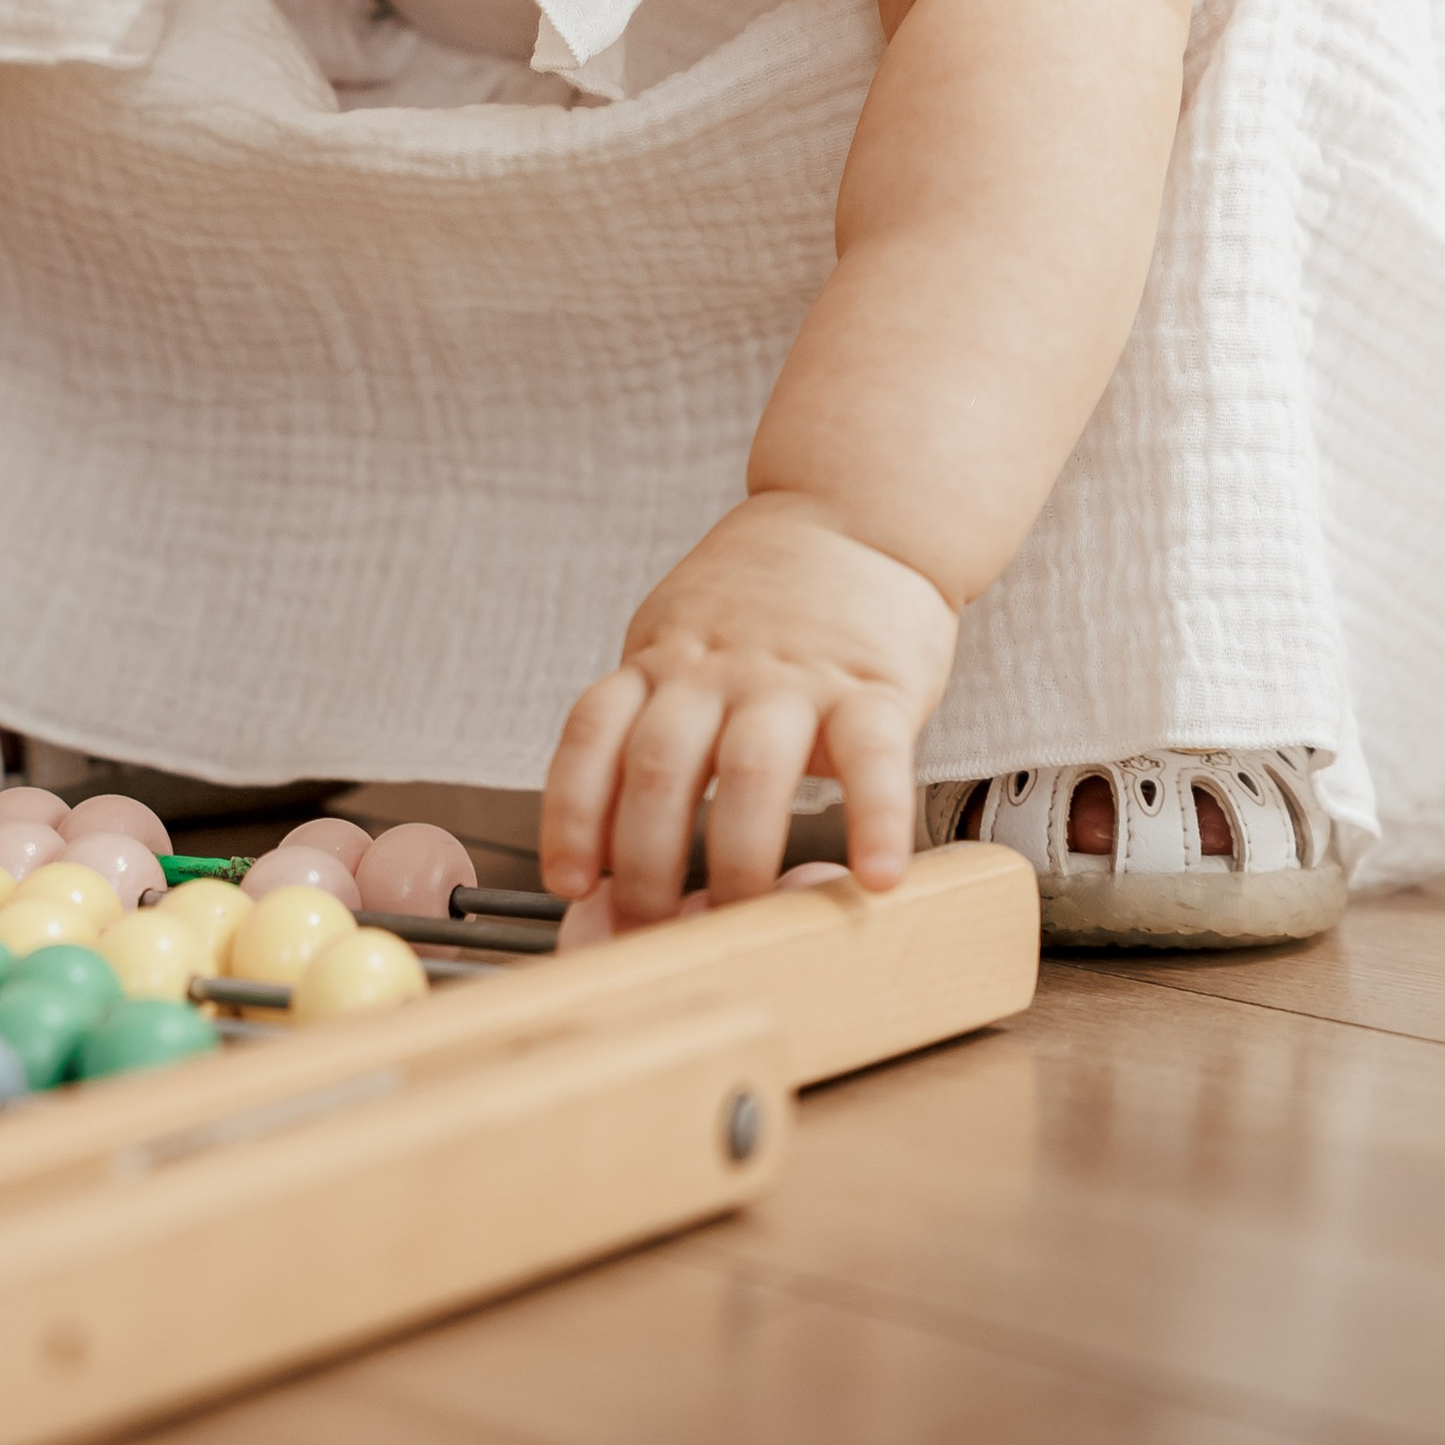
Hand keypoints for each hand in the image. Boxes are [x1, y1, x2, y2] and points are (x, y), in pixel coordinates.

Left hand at [541, 492, 958, 926]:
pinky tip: (875, 878)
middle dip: (647, 866)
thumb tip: (613, 836)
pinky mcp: (874, 686)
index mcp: (661, 658)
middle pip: (659, 769)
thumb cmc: (767, 594)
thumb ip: (654, 714)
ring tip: (741, 926)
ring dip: (738, 863)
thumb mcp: (681, 633)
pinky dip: (874, 824)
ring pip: (749, 775)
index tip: (570, 883)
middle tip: (652, 934)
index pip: (592, 735)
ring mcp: (793, 677)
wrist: (860, 510)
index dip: (571, 814)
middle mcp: (715, 667)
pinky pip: (871, 761)